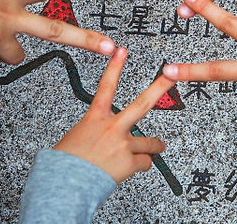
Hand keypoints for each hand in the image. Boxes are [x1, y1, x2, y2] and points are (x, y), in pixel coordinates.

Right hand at [54, 47, 173, 182]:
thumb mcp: (76, 137)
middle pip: (142, 104)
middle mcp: (112, 128)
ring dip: (153, 147)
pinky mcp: (129, 162)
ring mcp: (123, 144)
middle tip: (172, 76)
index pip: (106, 86)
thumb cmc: (65, 163)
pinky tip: (131, 168)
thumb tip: (103, 135)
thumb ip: (94, 131)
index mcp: (95, 118)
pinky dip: (140, 166)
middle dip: (160, 88)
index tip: (121, 51)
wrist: (63, 185)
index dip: (115, 67)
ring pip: (150, 143)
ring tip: (155, 147)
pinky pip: (145, 163)